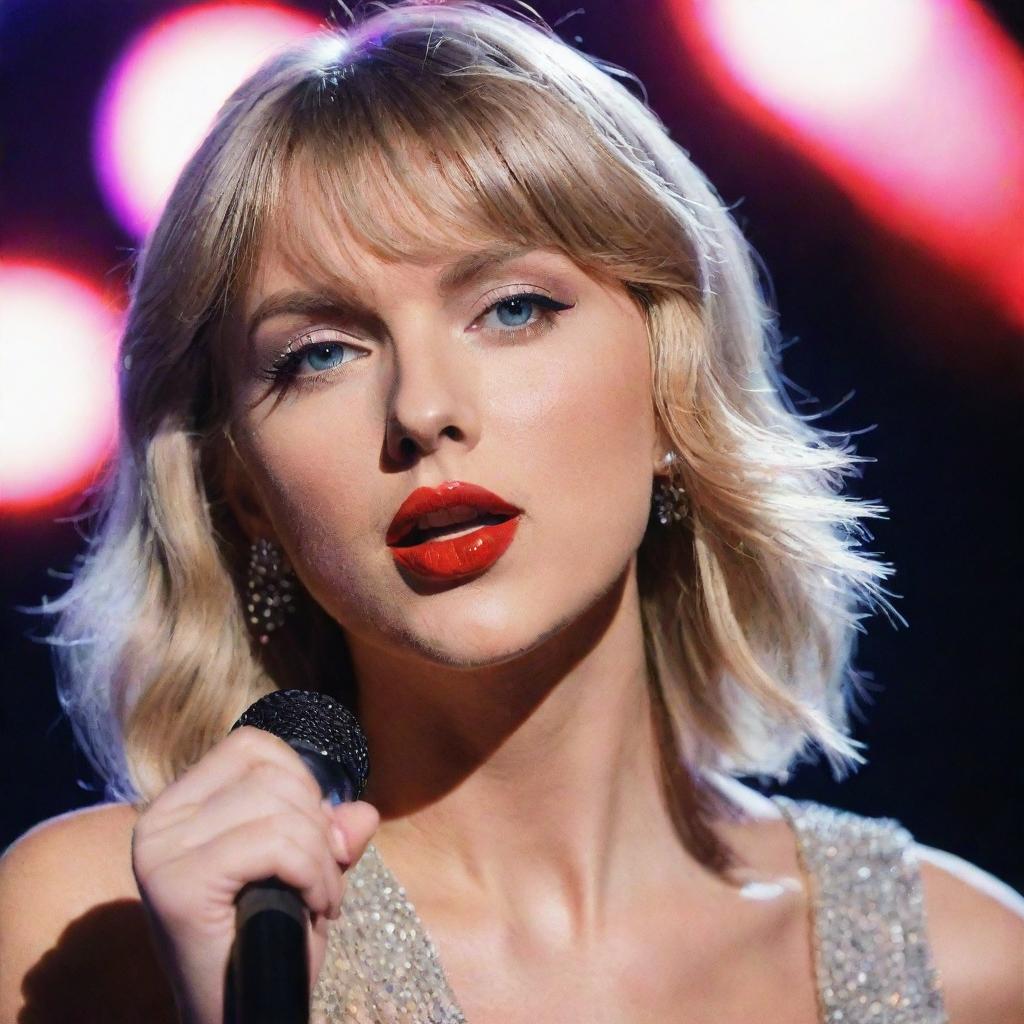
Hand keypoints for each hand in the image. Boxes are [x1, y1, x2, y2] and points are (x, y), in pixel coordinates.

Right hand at [130, 725, 378, 1023]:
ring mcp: (162, 852)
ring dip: (322, 856)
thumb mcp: (305, 873)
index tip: (313, 836)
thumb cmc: (268, 944)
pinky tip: (318, 907)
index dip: (300, 782)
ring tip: (320, 897)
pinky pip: (277, 845)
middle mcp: (158, 821)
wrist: (239, 1018)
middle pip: (272, 775)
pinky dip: (314, 874)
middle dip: (318, 825)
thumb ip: (330, 833)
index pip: (253, 747)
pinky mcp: (179, 885)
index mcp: (178, 806)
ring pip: (280, 810)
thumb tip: (362, 812)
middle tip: (322, 878)